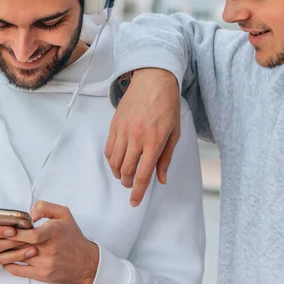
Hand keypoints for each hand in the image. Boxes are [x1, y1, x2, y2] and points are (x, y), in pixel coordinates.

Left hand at [3, 201, 98, 283]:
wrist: (86, 263)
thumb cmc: (73, 237)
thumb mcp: (64, 214)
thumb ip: (45, 207)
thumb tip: (29, 214)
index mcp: (54, 232)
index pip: (32, 235)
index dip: (17, 232)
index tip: (8, 227)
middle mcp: (49, 249)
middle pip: (21, 245)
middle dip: (7, 239)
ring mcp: (45, 264)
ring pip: (18, 257)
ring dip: (6, 250)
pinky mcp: (41, 275)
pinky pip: (19, 271)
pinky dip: (9, 265)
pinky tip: (5, 258)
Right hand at [104, 68, 180, 205]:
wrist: (153, 80)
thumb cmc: (167, 106)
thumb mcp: (174, 133)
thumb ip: (166, 158)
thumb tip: (161, 180)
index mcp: (154, 142)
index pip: (143, 175)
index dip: (138, 192)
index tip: (135, 202)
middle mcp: (136, 138)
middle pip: (126, 170)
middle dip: (128, 183)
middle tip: (131, 185)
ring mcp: (123, 131)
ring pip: (114, 161)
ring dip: (118, 173)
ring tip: (124, 175)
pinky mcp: (114, 124)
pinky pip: (108, 148)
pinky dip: (111, 160)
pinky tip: (117, 161)